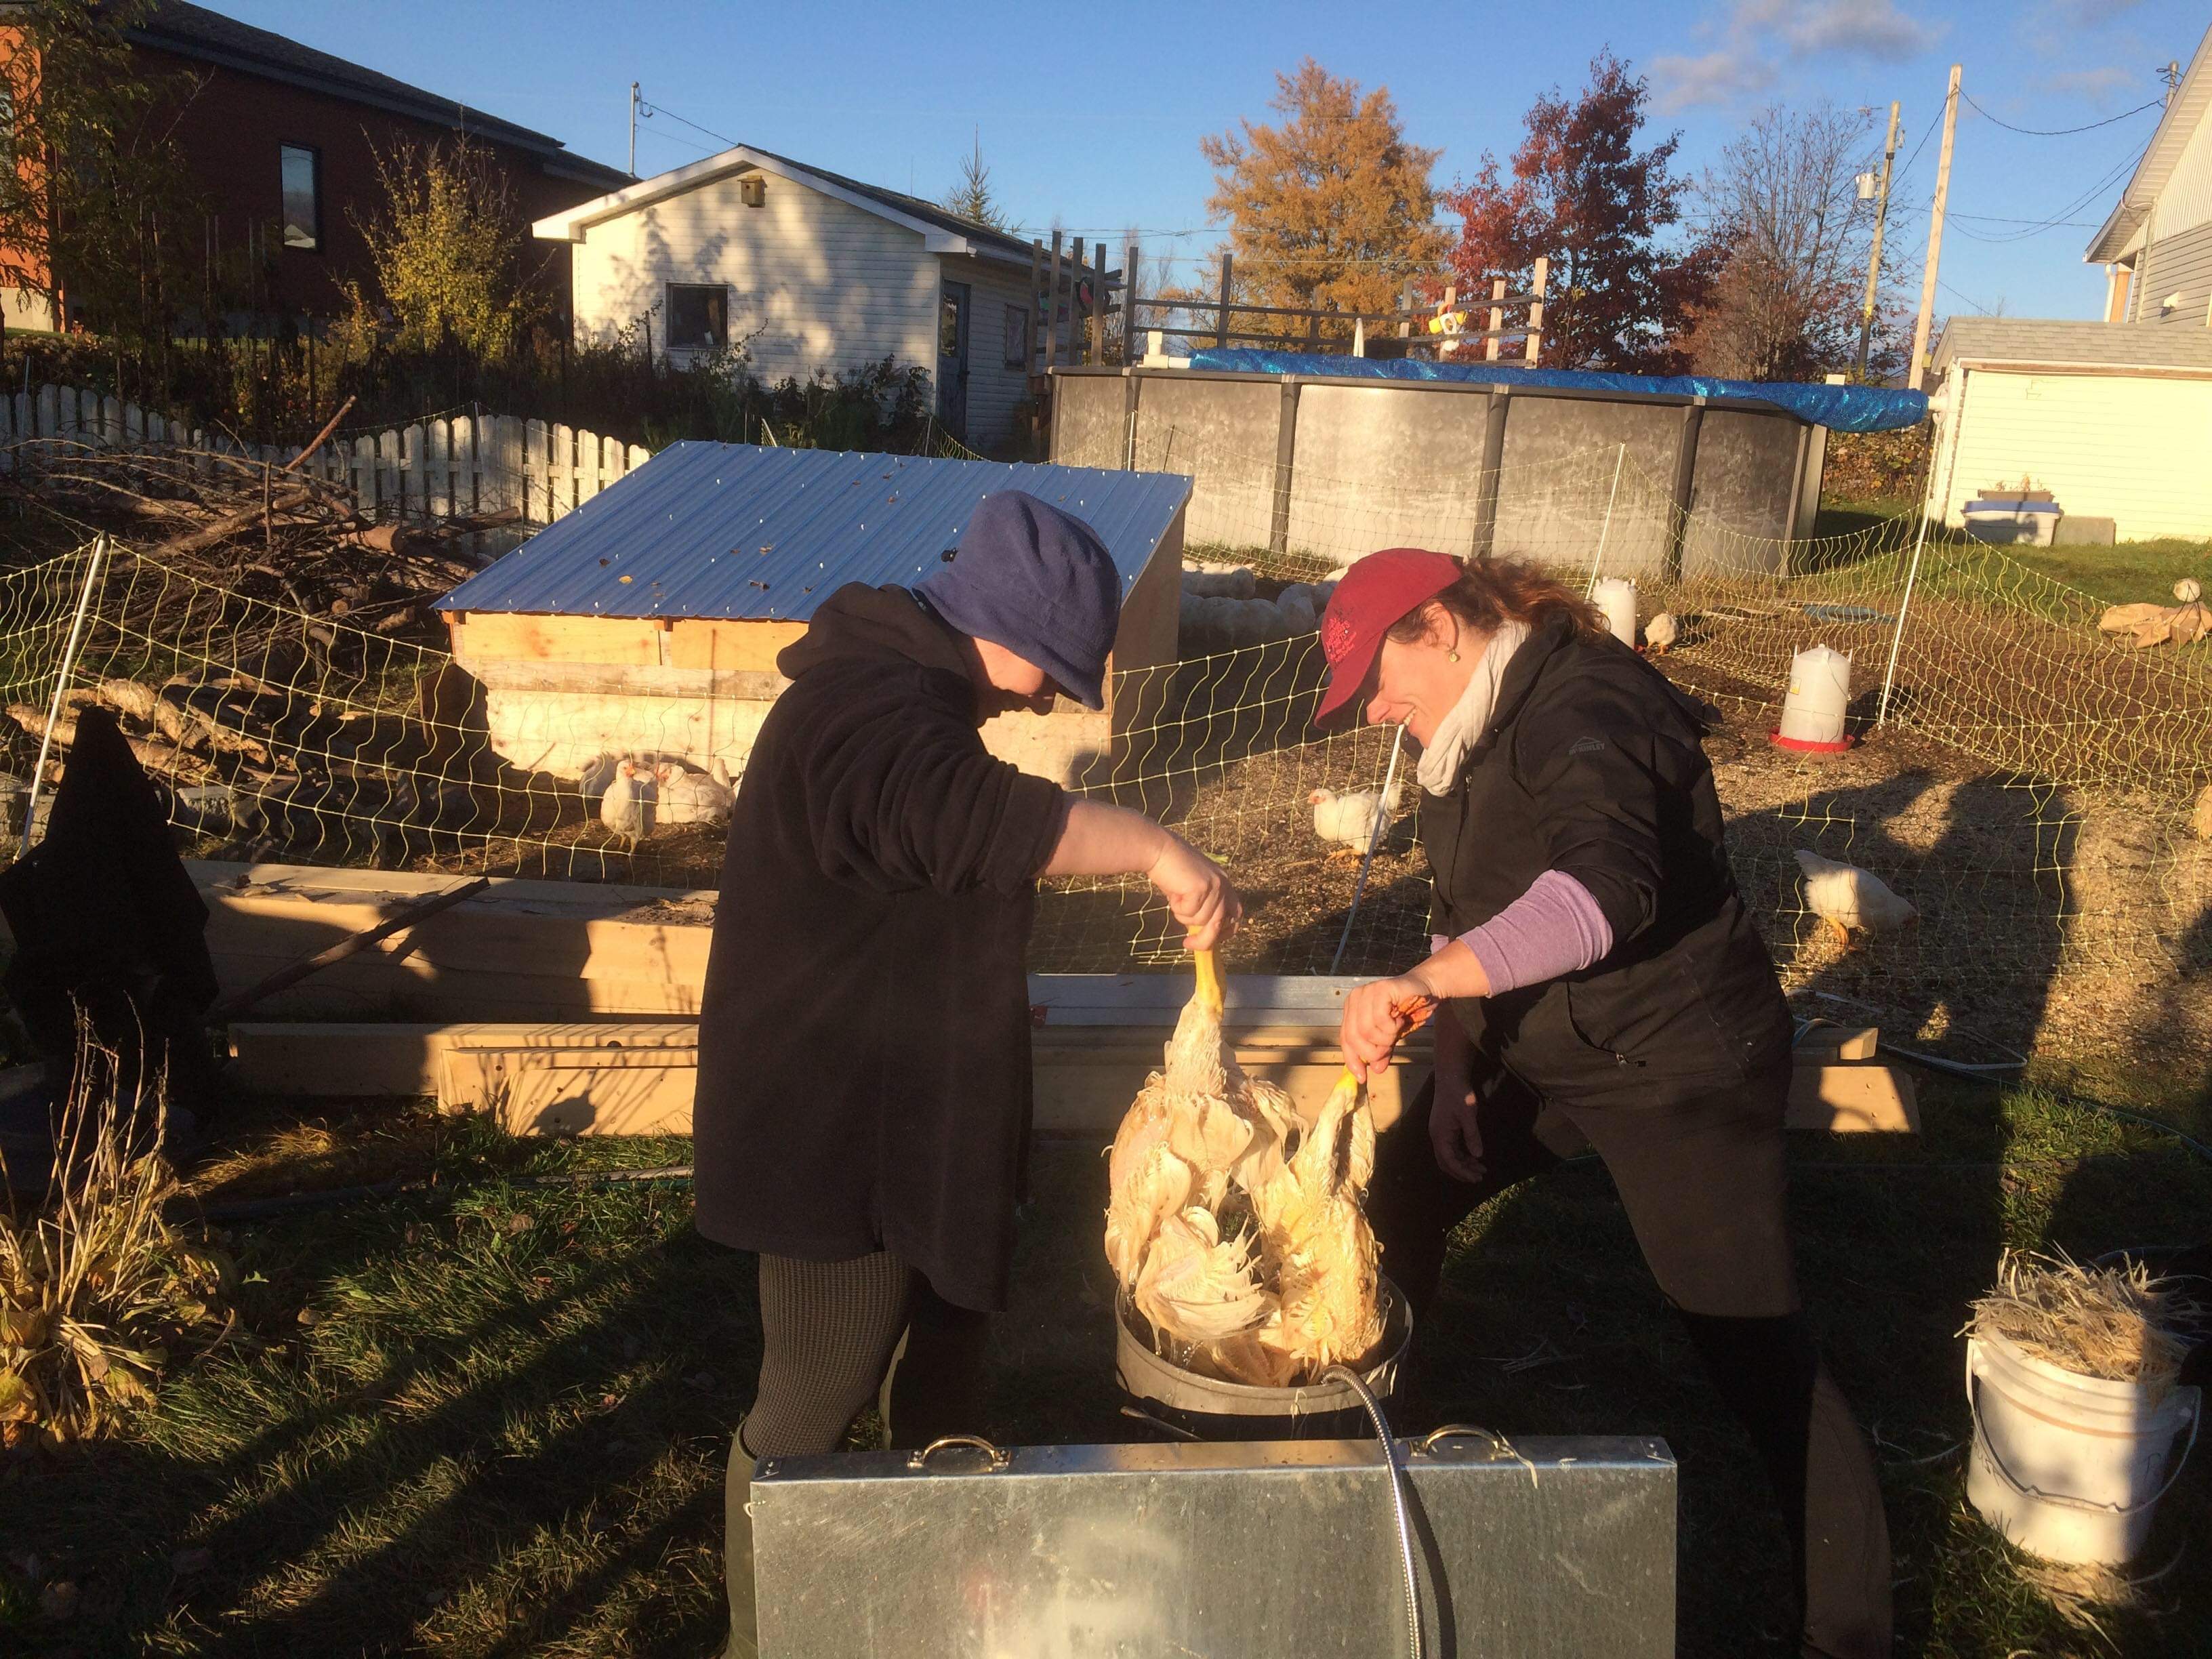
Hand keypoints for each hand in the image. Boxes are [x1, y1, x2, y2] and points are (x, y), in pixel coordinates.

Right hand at [1148, 835, 1240, 950]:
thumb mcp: (1191, 889)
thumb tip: (1202, 930)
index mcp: (1224, 882)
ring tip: (1175, 897)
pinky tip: (1173, 892)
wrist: (1158, 849)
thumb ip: (1202, 905)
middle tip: (1188, 943)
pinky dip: (1177, 908)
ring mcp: (1215, 886)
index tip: (1210, 939)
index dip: (1225, 931)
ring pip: (1202, 920)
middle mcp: (1224, 884)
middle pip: (1222, 923)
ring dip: (1184, 915)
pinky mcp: (1202, 887)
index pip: (1236, 913)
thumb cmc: (1170, 870)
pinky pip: (1189, 913)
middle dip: (1206, 939)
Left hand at [1338, 971, 1437, 1081]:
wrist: (1427, 989)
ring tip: (1396, 1030)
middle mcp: (1354, 999)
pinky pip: (1380, 1019)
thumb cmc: (1407, 1011)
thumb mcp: (1391, 1036)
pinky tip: (1399, 1019)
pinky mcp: (1380, 989)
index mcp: (1351, 1009)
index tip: (1362, 1077)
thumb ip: (1381, 1051)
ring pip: (1367, 1030)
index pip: (1345, 1039)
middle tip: (1388, 1049)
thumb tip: (1376, 1070)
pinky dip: (1392, 1026)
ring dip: (1386, 1038)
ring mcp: (1366, 992)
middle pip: (1354, 1037)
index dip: (1352, 1060)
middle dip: (1372, 1051)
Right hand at [1427, 1056, 1487, 1184]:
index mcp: (1440, 1135)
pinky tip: (1473, 1155)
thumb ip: (1472, 1136)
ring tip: (1480, 1167)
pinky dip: (1462, 1154)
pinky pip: (1451, 1148)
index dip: (1462, 1172)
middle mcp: (1437, 1136)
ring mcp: (1440, 1133)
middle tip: (1479, 1176)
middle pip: (1446, 1162)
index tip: (1476, 1178)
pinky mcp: (1444, 1129)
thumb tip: (1478, 1156)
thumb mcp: (1468, 1115)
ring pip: (1449, 1156)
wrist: (1450, 1077)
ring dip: (1463, 1164)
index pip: (1449, 1161)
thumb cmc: (1459, 1095)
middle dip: (1462, 1172)